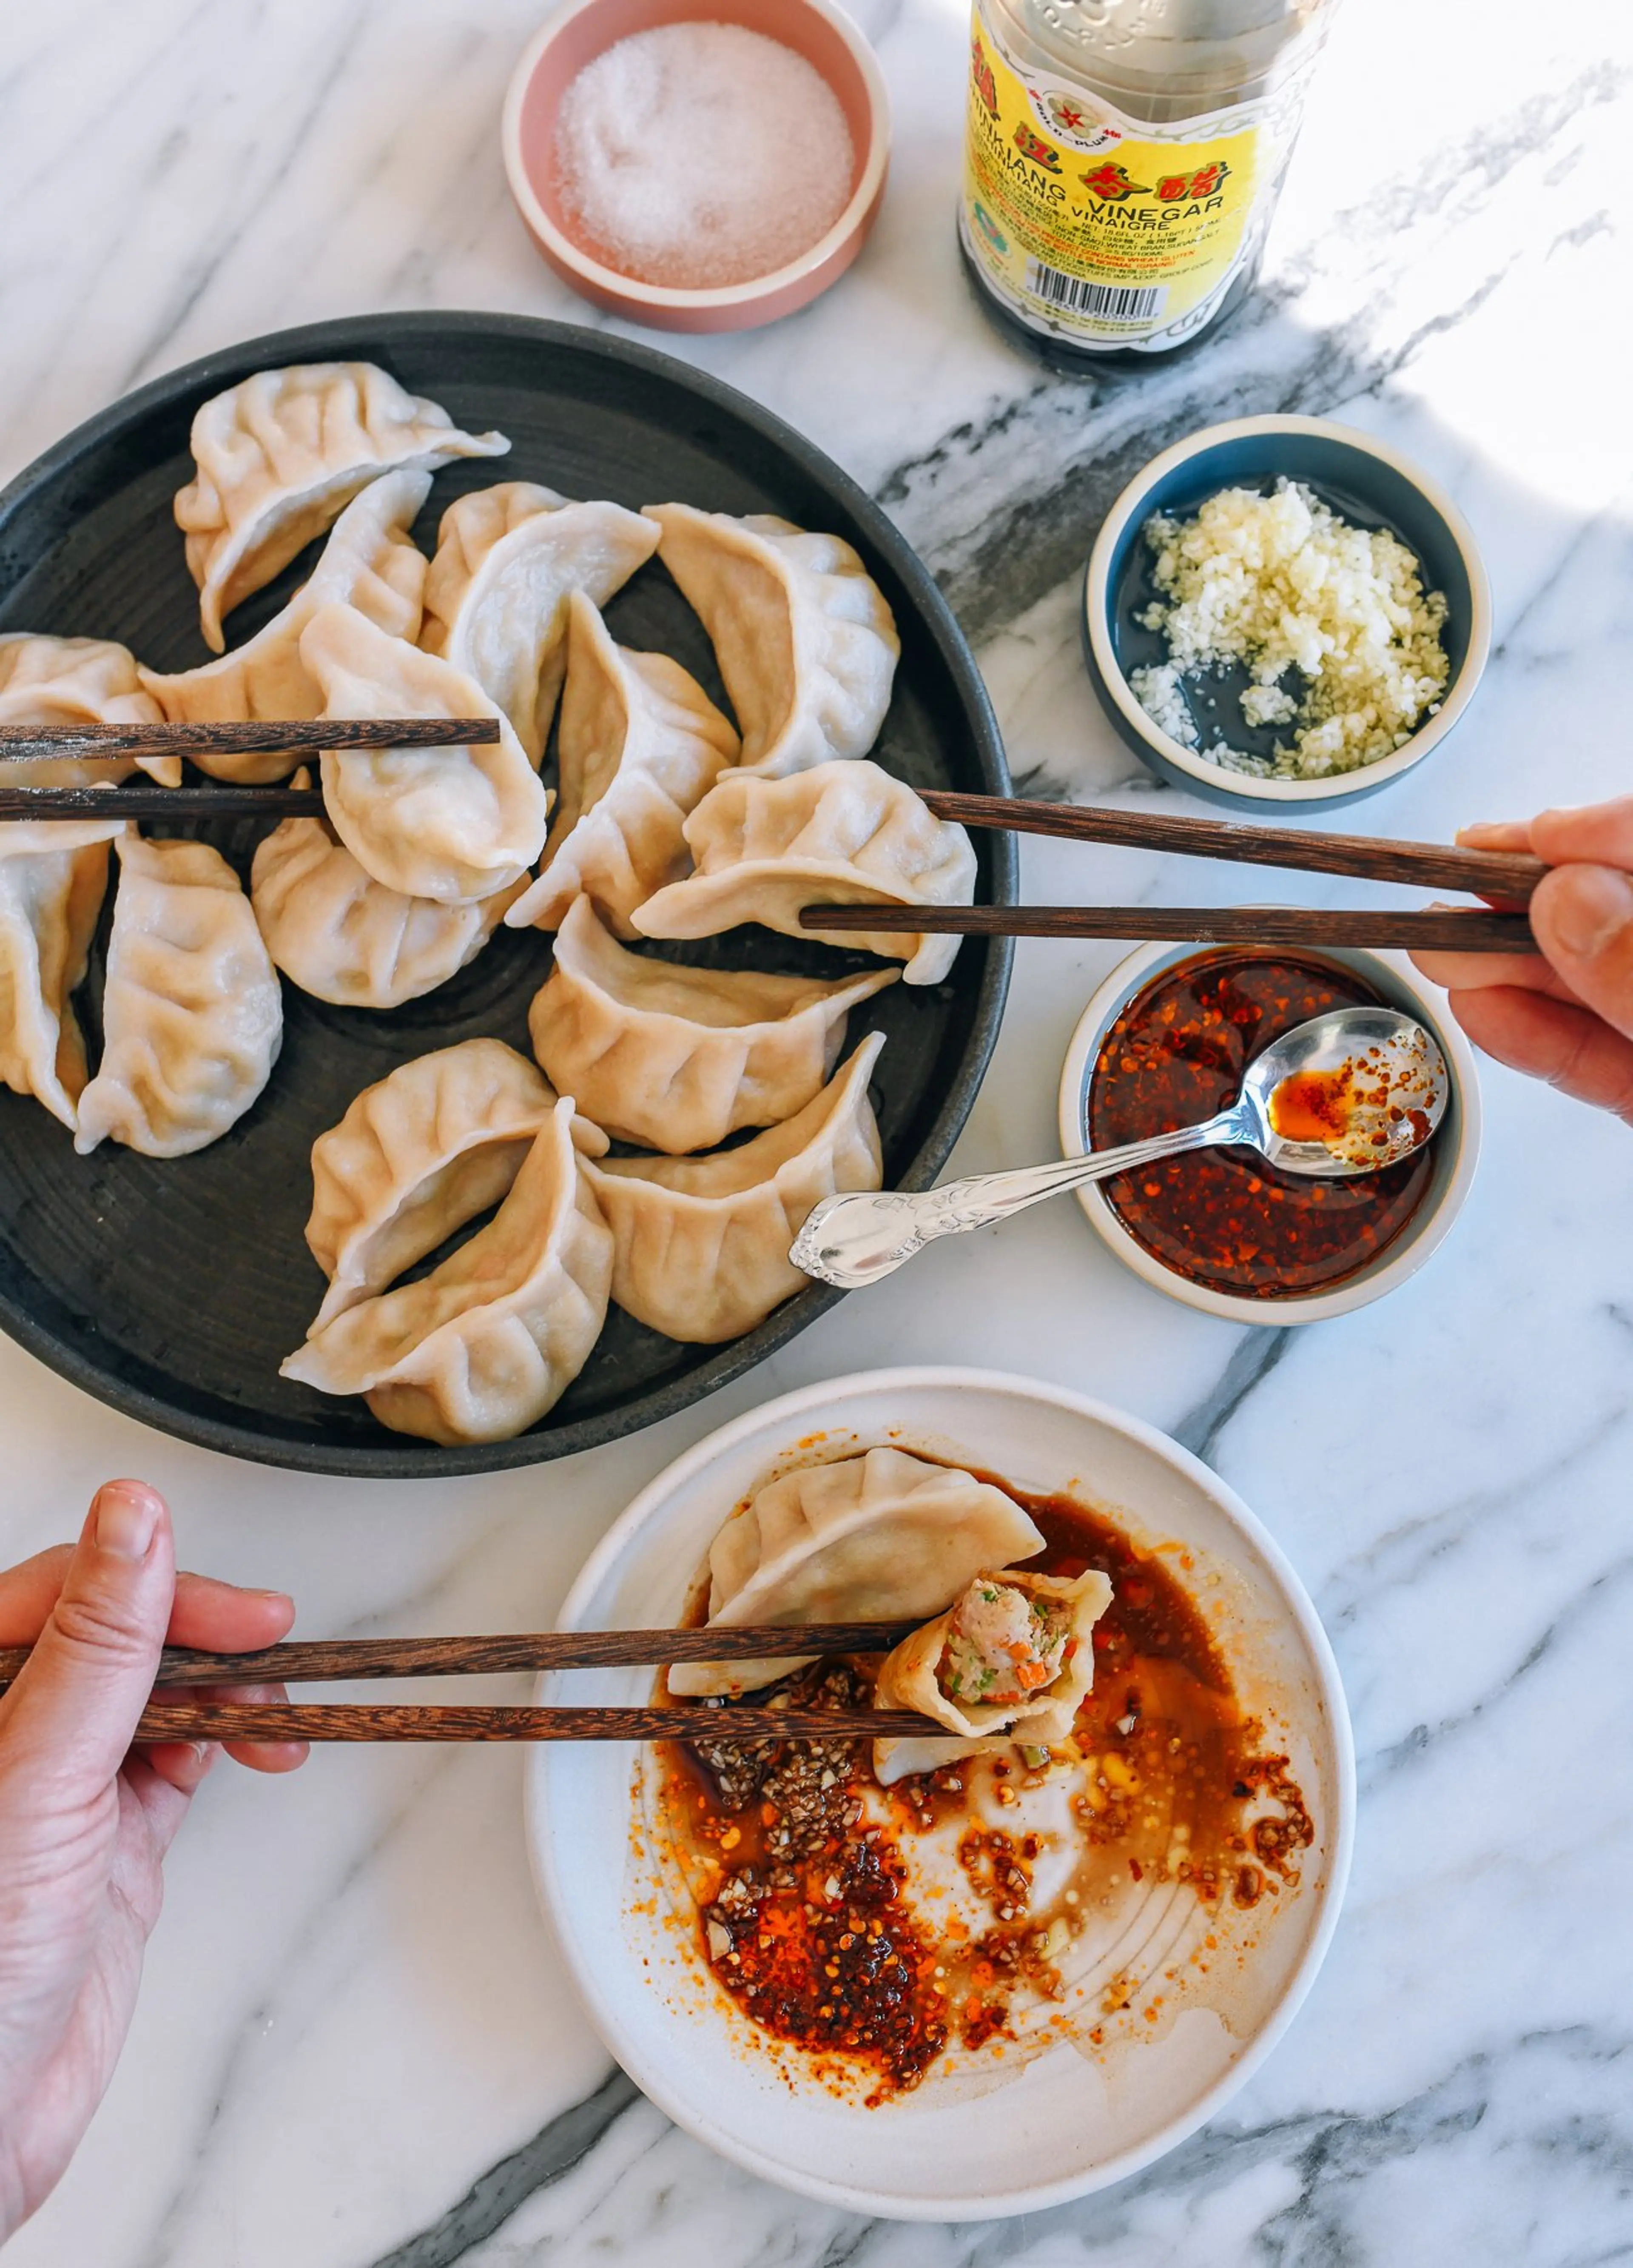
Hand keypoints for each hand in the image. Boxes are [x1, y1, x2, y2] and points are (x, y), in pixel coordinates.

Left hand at [0, 1481, 304, 2241]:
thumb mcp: (37, 1777)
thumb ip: (96, 1648)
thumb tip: (131, 1521)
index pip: (60, 1595)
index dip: (151, 1584)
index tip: (233, 1604)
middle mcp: (6, 1737)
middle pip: (115, 1637)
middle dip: (200, 1634)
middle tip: (270, 1640)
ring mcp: (55, 1794)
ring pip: (154, 1698)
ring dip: (224, 1691)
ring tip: (276, 1705)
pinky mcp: (102, 1848)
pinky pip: (174, 1765)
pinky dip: (224, 1750)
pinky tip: (253, 1749)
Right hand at [1412, 796, 1632, 1121]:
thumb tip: (1569, 899)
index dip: (1602, 833)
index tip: (1532, 834)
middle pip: (1619, 916)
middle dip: (1532, 903)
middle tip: (1449, 886)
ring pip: (1600, 988)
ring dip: (1515, 971)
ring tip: (1439, 953)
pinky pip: (1602, 1060)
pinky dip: (1541, 1041)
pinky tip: (1481, 1014)